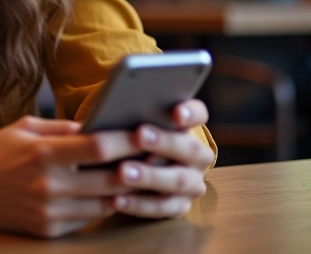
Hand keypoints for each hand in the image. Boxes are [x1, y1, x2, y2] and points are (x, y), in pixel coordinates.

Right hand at [0, 115, 144, 237]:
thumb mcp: (26, 128)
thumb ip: (63, 129)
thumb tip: (98, 128)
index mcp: (44, 153)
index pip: (97, 147)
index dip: (126, 140)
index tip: (146, 130)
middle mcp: (49, 185)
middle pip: (110, 179)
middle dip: (138, 166)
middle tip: (160, 155)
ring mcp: (50, 212)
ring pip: (105, 204)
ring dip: (128, 190)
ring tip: (147, 175)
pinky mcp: (49, 231)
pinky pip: (88, 219)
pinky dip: (104, 206)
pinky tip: (118, 193)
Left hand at [111, 98, 214, 219]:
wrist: (135, 163)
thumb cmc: (130, 129)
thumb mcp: (131, 117)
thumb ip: (130, 109)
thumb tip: (112, 102)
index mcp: (188, 126)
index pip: (199, 114)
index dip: (190, 113)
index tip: (176, 112)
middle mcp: (196, 155)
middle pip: (189, 148)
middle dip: (164, 142)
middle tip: (139, 135)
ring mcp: (191, 183)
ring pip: (177, 180)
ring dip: (149, 176)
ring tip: (122, 172)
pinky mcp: (178, 206)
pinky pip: (161, 207)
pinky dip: (138, 204)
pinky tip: (117, 199)